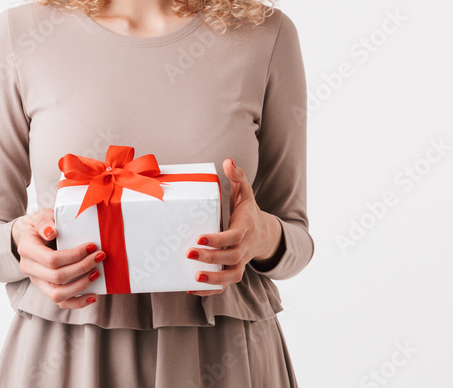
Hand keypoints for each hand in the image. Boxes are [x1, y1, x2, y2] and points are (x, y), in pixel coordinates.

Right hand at [10, 208, 105, 308]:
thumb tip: (51, 232)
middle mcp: (29, 269)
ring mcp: (38, 282)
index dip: (74, 256)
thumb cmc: (41, 225)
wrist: (33, 236)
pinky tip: (93, 296)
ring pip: (58, 295)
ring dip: (81, 286)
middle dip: (82, 268)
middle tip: (100, 256)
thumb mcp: (41, 216)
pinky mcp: (47, 289)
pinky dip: (78, 302)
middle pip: (57, 278)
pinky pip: (62, 303)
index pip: (51, 259)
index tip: (92, 246)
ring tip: (97, 273)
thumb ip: (44, 221)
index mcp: (27, 249)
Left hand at [186, 159, 281, 295]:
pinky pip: (226, 285)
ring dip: (214, 280)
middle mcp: (244, 248)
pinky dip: (211, 291)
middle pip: (231, 258)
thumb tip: (228, 161)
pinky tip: (191, 289)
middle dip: (211, 258)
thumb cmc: (247, 211)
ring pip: (231, 276)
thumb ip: (237, 177)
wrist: (263, 234)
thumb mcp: (245, 192)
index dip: (218, 239)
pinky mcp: (234, 271)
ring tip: (194, 279)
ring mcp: (240, 262)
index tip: (200, 237)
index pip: (234, 237)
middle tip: (189, 253)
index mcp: (245, 228)